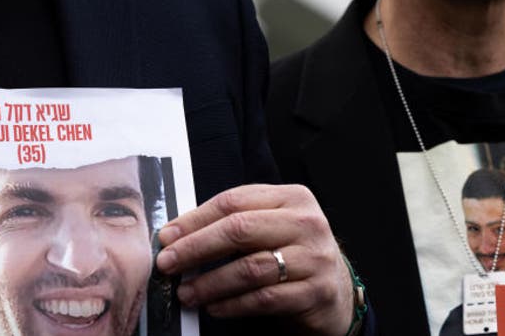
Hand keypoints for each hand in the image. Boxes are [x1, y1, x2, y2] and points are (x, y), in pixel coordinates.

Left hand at [154, 184, 352, 335]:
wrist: (337, 291)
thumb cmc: (294, 255)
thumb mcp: (272, 227)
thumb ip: (236, 223)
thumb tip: (177, 236)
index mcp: (291, 197)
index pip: (233, 201)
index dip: (195, 219)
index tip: (167, 237)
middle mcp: (306, 222)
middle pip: (239, 230)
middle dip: (196, 247)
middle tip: (168, 264)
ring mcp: (314, 257)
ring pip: (250, 267)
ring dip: (210, 283)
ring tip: (187, 292)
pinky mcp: (316, 291)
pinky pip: (265, 298)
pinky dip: (233, 304)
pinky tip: (214, 308)